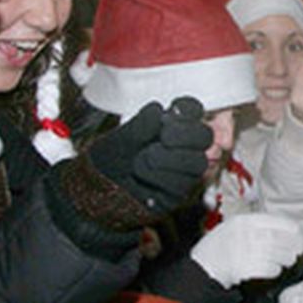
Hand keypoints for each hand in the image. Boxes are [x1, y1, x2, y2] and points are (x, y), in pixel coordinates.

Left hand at [85, 97, 211, 216]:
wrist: (96, 189)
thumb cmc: (109, 160)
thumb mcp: (120, 137)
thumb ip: (140, 124)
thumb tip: (159, 111)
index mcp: (170, 126)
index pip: (193, 111)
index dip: (190, 110)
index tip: (175, 109)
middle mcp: (182, 147)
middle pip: (205, 136)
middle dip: (187, 134)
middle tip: (165, 136)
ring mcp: (182, 170)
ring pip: (198, 163)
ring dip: (173, 158)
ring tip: (147, 157)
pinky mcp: (178, 193)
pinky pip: (182, 185)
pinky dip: (162, 177)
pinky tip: (144, 175)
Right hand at [189, 211, 302, 288]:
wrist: (199, 269)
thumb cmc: (216, 250)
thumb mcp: (231, 228)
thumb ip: (253, 226)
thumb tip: (282, 229)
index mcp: (243, 221)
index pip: (277, 221)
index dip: (291, 229)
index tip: (298, 234)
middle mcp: (245, 233)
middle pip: (279, 238)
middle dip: (292, 245)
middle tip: (297, 251)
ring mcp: (244, 251)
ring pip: (277, 254)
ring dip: (285, 259)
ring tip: (286, 261)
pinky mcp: (244, 268)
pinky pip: (269, 268)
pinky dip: (274, 270)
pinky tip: (274, 270)